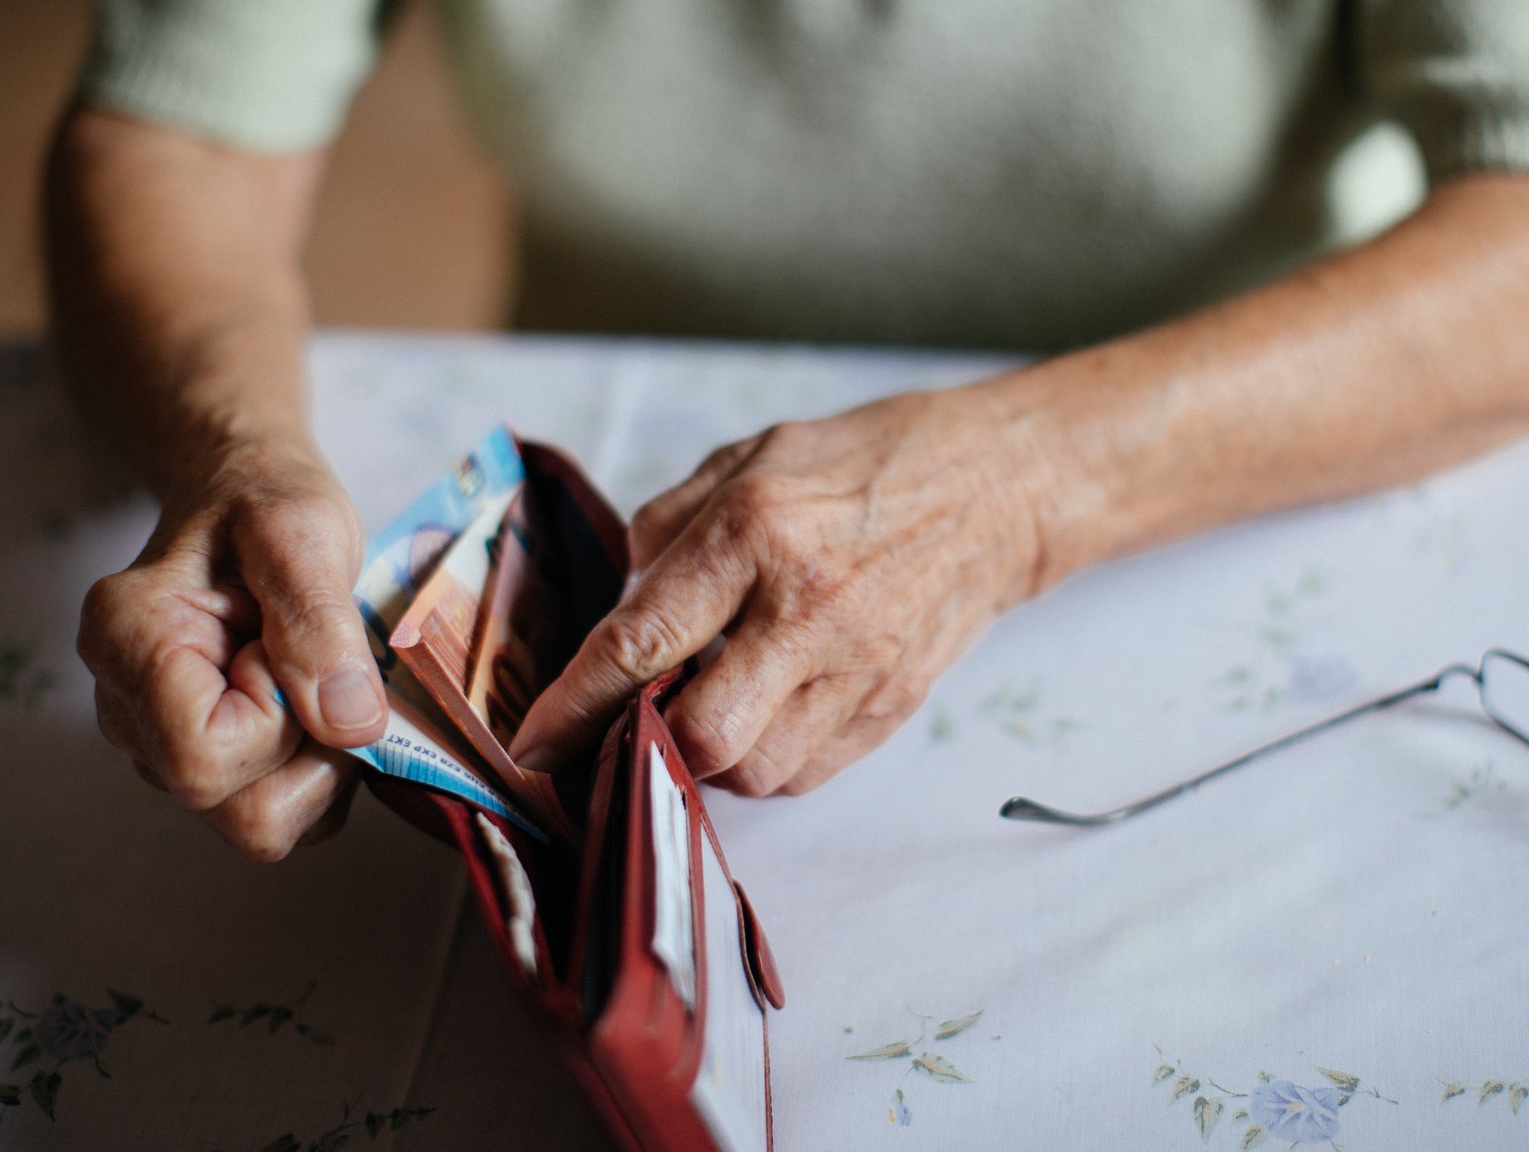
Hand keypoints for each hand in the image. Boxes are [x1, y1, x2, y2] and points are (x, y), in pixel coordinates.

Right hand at [77, 441, 386, 858]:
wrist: (238, 491)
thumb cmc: (261, 500)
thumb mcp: (301, 532)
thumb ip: (318, 624)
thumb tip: (349, 725)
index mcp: (128, 645)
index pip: (205, 760)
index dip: (277, 722)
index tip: (284, 648)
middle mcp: (126, 712)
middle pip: (234, 812)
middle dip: (305, 754)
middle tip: (311, 668)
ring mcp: (157, 746)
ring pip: (258, 821)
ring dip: (316, 761)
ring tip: (309, 676)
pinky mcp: (199, 762)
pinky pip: (275, 810)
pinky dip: (313, 767)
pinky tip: (308, 699)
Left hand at [510, 388, 1047, 795]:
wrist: (996, 490)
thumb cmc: (863, 464)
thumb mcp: (749, 456)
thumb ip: (668, 529)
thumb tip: (622, 610)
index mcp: (754, 530)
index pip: (641, 642)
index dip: (575, 705)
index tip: (532, 743)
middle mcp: (806, 607)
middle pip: (700, 734)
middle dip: (651, 743)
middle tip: (639, 717)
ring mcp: (858, 665)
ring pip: (753, 772)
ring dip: (711, 758)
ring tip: (713, 705)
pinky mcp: (893, 705)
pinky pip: (806, 774)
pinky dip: (767, 762)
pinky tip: (765, 714)